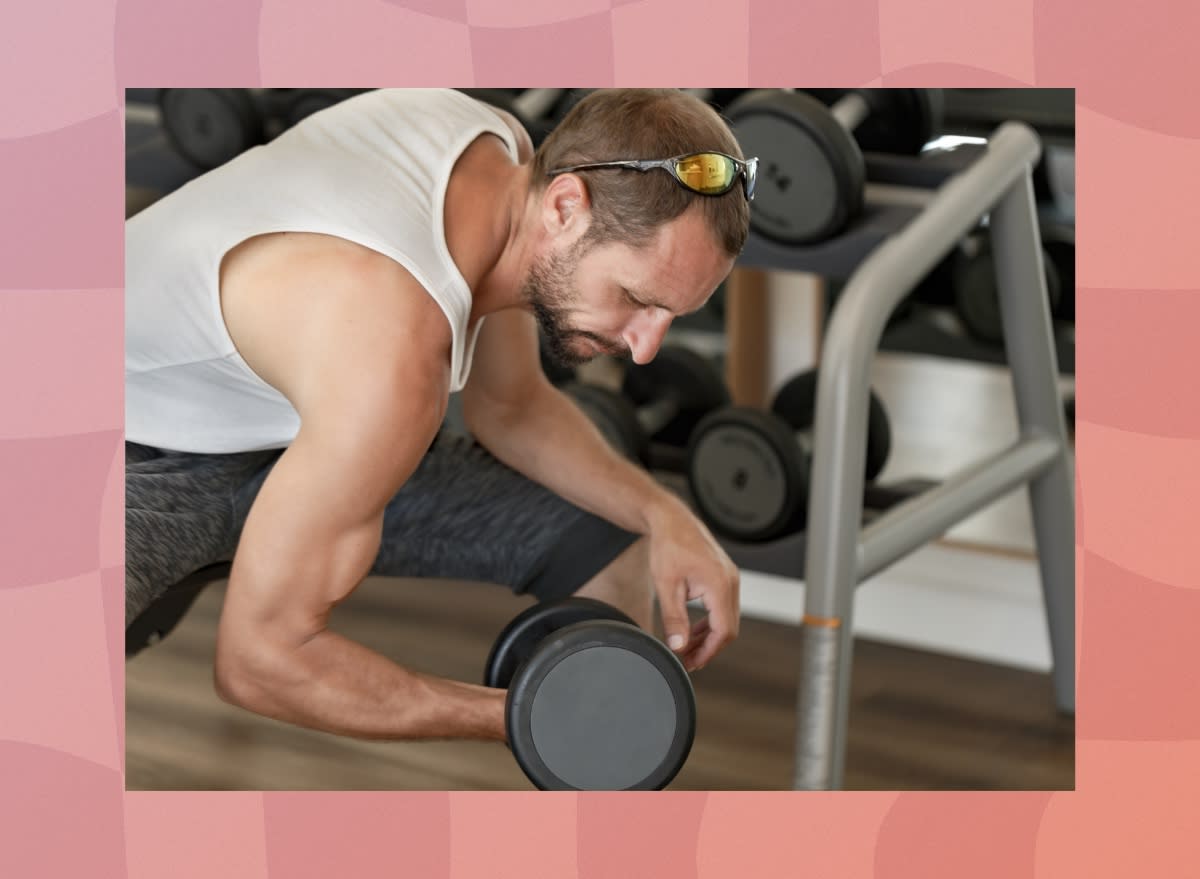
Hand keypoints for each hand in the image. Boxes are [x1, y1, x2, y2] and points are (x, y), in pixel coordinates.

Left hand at [646, 498, 739, 671]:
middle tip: (687, 661)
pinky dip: (710, 622)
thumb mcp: (666, 585)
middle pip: (729, 628)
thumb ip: (674, 618)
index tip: (692, 663)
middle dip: (708, 647)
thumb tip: (678, 646)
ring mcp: (730, 578)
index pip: (724, 630)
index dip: (709, 651)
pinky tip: (693, 631)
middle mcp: (731, 581)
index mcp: (720, 584)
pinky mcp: (724, 577)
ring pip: (727, 618)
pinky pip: (723, 607)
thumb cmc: (668, 546)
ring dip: (709, 636)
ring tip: (687, 649)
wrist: (670, 519)